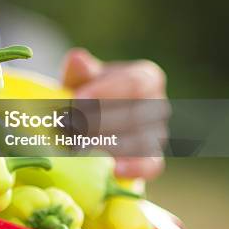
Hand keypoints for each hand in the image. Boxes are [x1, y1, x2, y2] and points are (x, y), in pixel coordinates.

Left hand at [62, 48, 166, 179]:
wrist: (90, 120)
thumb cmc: (87, 92)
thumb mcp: (81, 77)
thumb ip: (79, 70)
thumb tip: (77, 60)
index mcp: (146, 77)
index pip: (134, 83)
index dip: (105, 91)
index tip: (77, 100)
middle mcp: (158, 104)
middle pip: (134, 114)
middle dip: (99, 121)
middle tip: (69, 127)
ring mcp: (158, 133)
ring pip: (140, 140)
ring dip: (107, 144)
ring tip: (76, 145)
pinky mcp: (153, 158)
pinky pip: (151, 165)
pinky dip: (134, 167)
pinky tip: (113, 169)